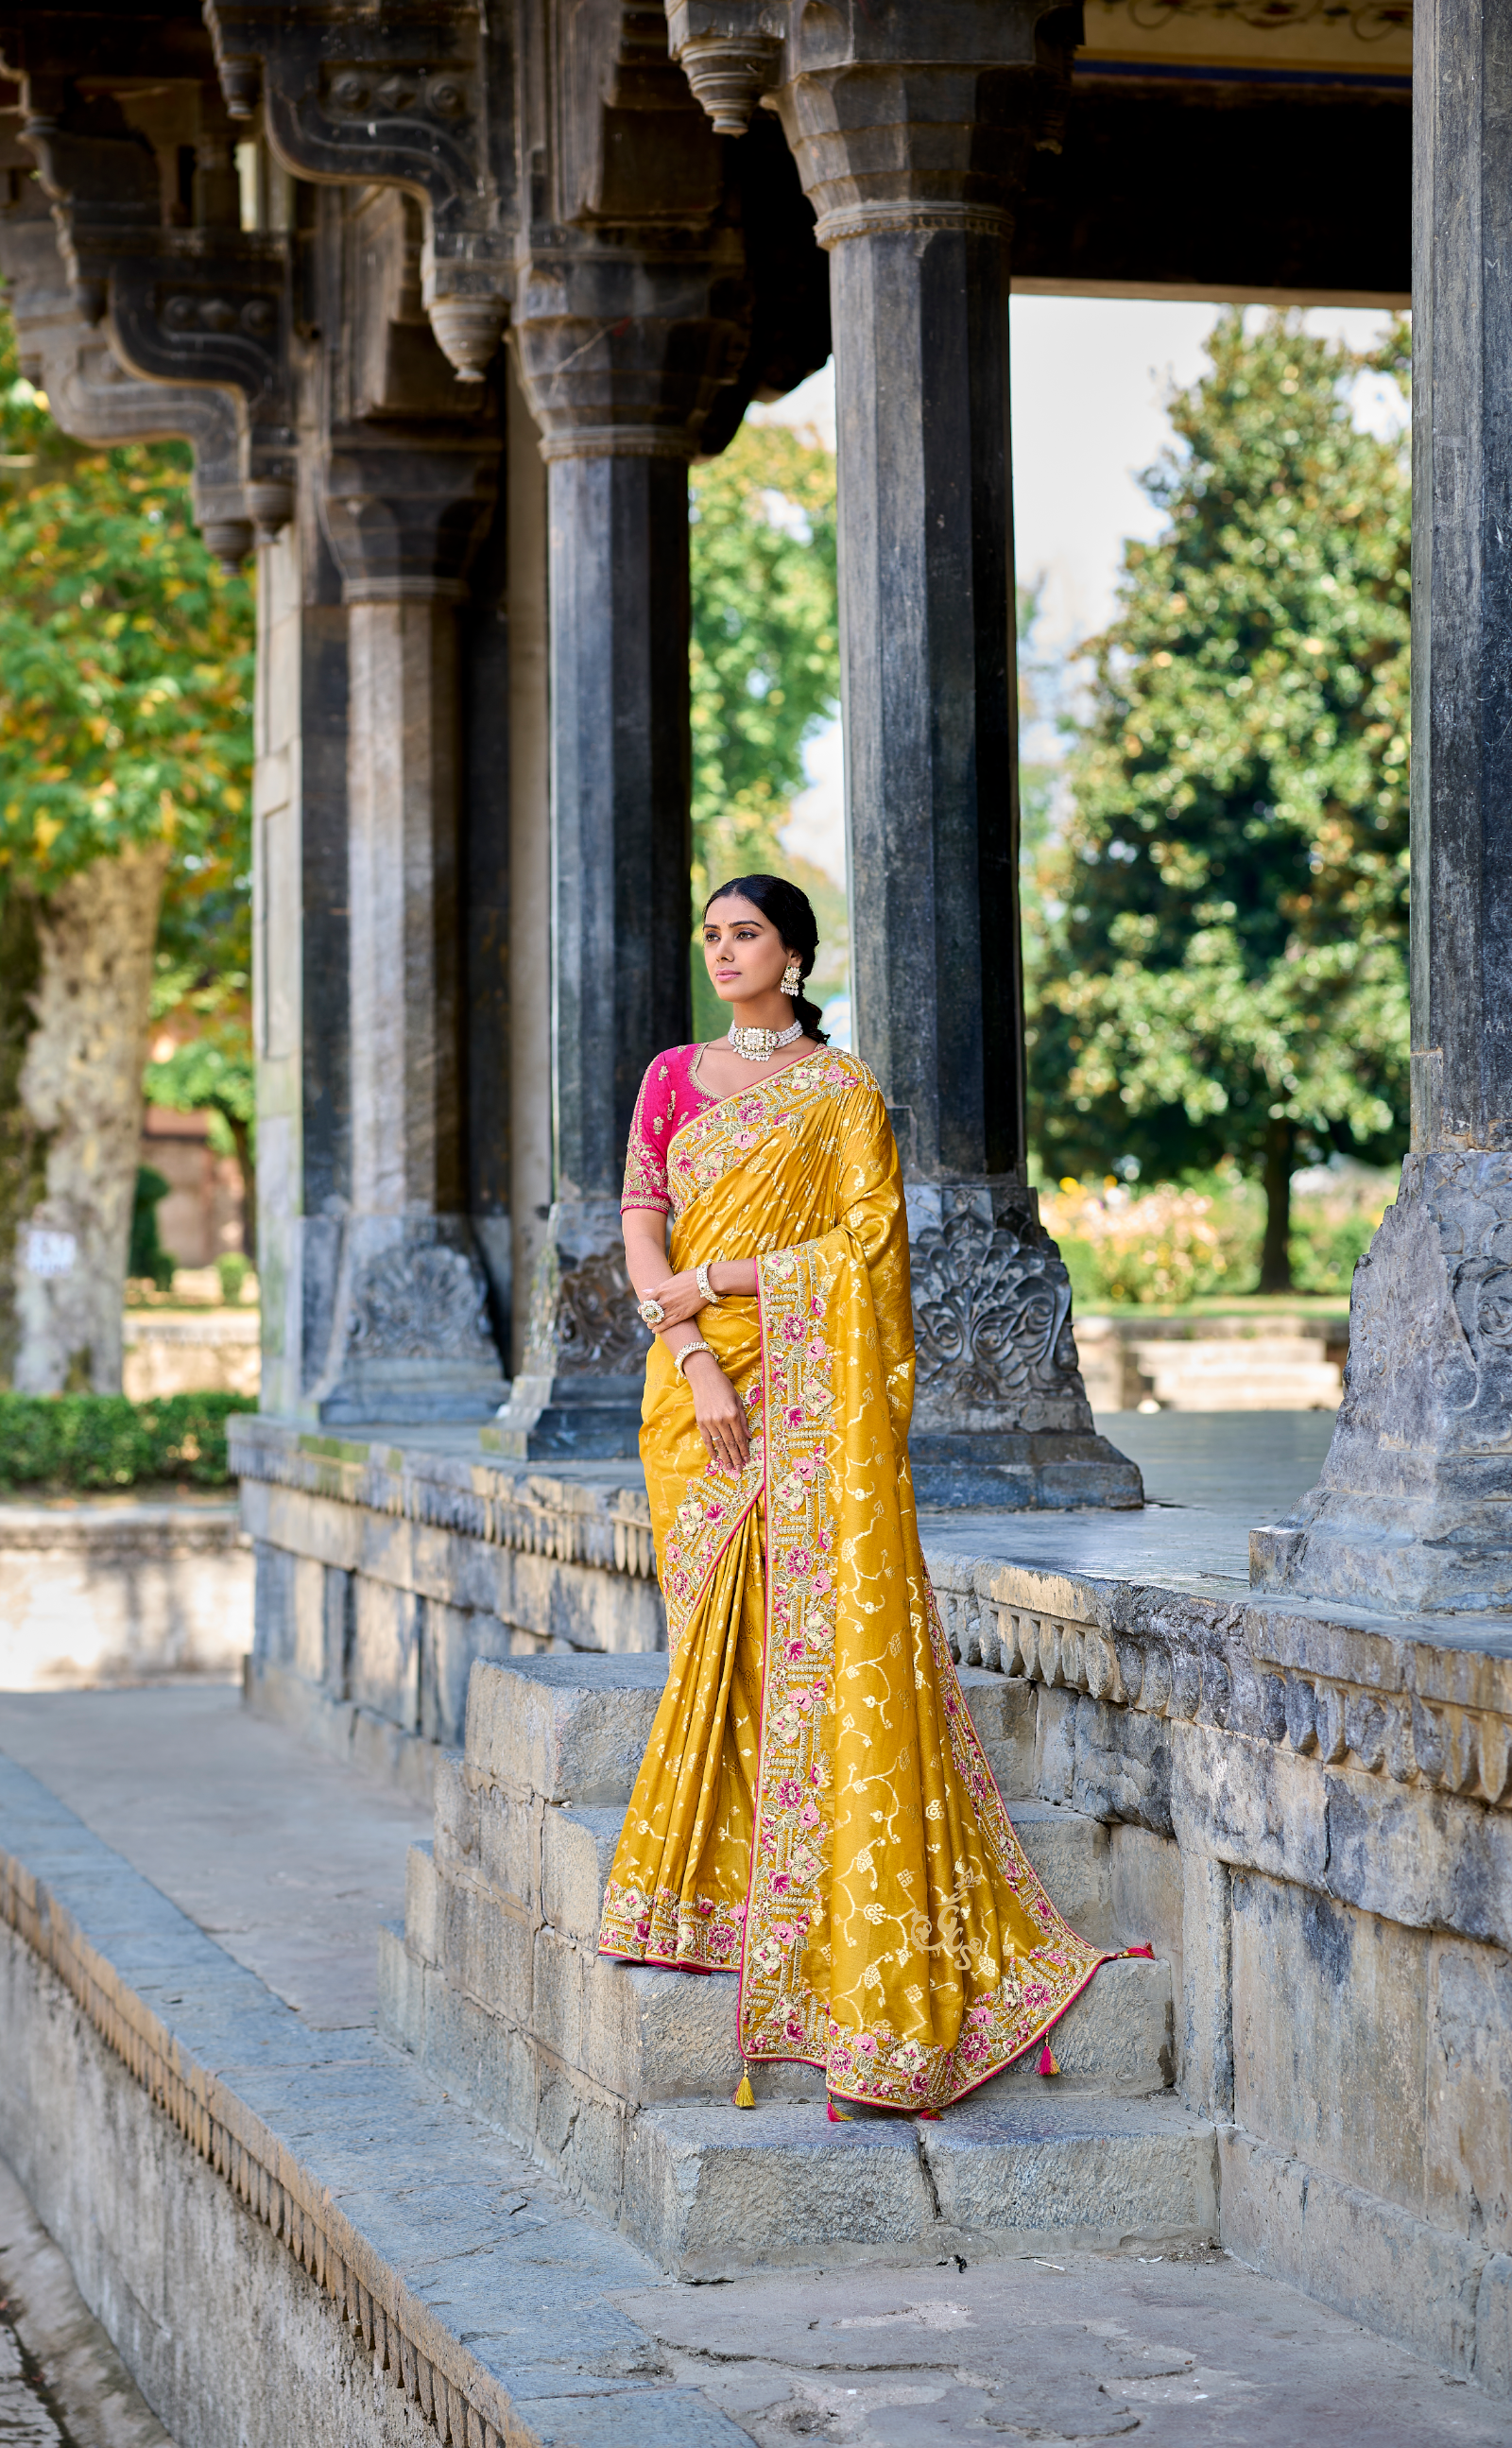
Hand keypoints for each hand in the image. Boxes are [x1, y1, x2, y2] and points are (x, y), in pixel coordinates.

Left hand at [645, 1268, 704, 1327]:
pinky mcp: (681, 1315)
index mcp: (661, 1289)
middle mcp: (664, 1299)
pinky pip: (666, 1324)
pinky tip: (655, 1330)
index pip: (647, 1301)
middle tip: (646, 1319)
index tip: (642, 1310)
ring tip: (650, 1326)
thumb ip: (658, 1288)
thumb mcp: (671, 1280)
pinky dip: (659, 1328)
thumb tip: (645, 1291)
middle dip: (646, 1316)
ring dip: (651, 1324)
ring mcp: (672, 1308)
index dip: (643, 1307)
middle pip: (650, 1311)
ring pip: (657, 1319)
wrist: (705, 1282)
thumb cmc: (689, 1278)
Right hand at [685, 1354, 750, 1473]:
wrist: (704, 1377)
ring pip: (719, 1444)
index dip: (744, 1450)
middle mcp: (721, 1420)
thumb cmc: (724, 1387)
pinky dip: (711, 1449)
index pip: (740, 1438)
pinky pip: (706, 1439)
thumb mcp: (738, 1401)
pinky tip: (716, 1458)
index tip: (748, 1460)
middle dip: (736, 1458)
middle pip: (730, 1444)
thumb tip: (748, 1437)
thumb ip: (743, 1420)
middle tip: (739, 1469)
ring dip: (725, 1457)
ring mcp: (709, 1422)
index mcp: (732, 1414)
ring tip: (729, 1467)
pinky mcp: (700, 1422)